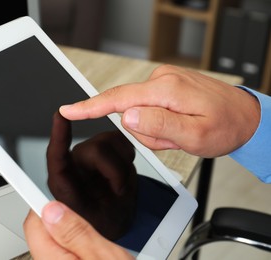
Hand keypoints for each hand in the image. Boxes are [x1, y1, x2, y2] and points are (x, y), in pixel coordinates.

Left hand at [24, 201, 133, 259]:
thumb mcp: (105, 258)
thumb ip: (76, 233)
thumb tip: (52, 210)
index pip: (34, 223)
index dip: (45, 205)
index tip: (57, 195)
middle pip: (42, 234)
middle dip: (62, 224)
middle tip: (88, 229)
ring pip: (52, 246)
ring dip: (68, 237)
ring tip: (93, 246)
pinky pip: (61, 257)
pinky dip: (72, 250)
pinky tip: (90, 256)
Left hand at [46, 112, 137, 239]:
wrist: (115, 224)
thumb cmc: (101, 226)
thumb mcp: (95, 231)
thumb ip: (81, 217)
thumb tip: (58, 205)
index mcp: (63, 186)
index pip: (56, 158)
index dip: (59, 135)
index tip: (61, 115)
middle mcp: (73, 166)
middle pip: (93, 149)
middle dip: (113, 169)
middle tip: (119, 191)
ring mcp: (88, 156)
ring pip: (108, 141)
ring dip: (122, 165)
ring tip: (119, 185)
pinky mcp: (102, 148)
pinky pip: (118, 140)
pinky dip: (126, 155)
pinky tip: (122, 172)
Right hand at [59, 65, 260, 157]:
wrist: (245, 116)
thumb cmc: (225, 126)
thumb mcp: (194, 136)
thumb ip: (158, 125)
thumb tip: (126, 115)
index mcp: (167, 90)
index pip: (118, 99)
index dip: (89, 106)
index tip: (67, 110)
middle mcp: (162, 79)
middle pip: (130, 110)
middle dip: (146, 131)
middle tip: (173, 138)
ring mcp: (164, 80)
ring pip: (139, 112)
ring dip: (155, 129)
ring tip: (179, 131)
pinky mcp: (165, 85)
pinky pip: (148, 108)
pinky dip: (159, 122)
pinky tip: (178, 124)